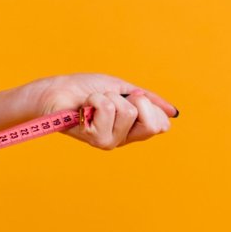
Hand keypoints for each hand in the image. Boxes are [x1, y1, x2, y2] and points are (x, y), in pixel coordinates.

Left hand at [30, 73, 178, 150]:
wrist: (55, 91)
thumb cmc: (85, 89)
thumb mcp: (123, 90)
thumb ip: (148, 101)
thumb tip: (174, 113)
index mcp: (132, 130)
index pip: (160, 126)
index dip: (148, 106)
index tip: (129, 98)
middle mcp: (122, 140)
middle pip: (150, 122)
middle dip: (133, 101)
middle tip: (110, 100)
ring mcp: (109, 142)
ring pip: (127, 111)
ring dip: (108, 97)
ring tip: (92, 102)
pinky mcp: (95, 138)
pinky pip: (107, 108)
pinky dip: (95, 98)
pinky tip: (84, 107)